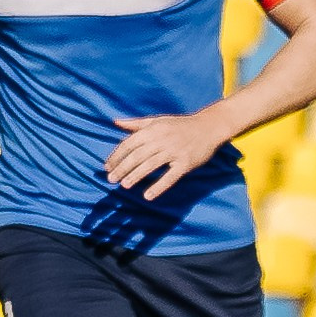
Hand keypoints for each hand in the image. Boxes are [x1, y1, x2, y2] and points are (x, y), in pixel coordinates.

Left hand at [106, 111, 229, 200]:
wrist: (209, 126)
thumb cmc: (179, 124)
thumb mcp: (157, 120)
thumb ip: (136, 124)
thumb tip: (115, 122)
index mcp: (153, 130)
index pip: (129, 144)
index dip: (117, 156)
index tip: (107, 166)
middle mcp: (162, 140)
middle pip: (137, 156)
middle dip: (122, 168)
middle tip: (111, 179)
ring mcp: (174, 151)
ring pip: (150, 165)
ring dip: (136, 176)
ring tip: (124, 186)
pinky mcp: (186, 163)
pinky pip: (171, 176)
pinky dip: (159, 186)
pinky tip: (148, 196)